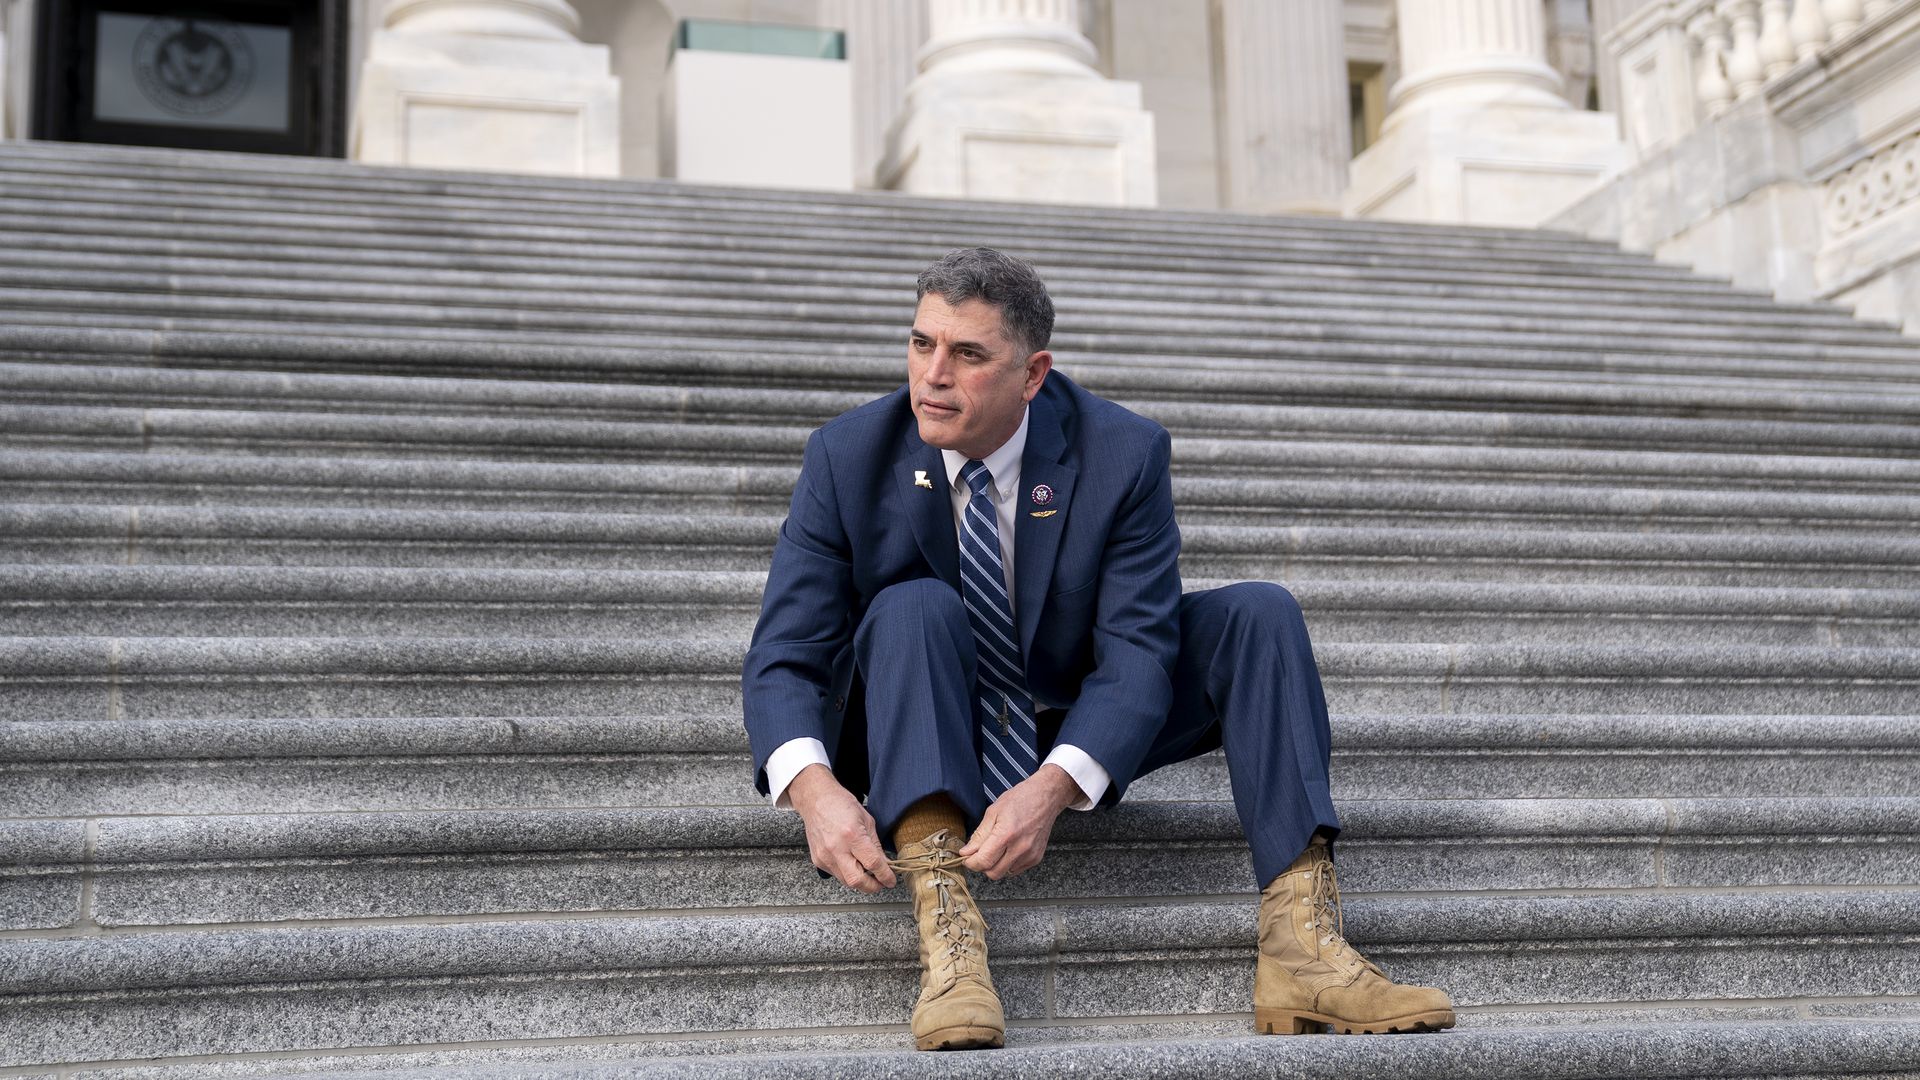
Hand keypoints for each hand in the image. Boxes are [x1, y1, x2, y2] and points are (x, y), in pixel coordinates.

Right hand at [787, 764, 896, 892]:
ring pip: (846, 881)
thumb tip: (885, 864)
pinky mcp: (817, 860)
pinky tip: (851, 864)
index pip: (872, 864)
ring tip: (867, 873)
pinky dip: (847, 873)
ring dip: (860, 881)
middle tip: (881, 883)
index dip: (885, 875)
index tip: (891, 880)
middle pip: (857, 881)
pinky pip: (836, 874)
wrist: (815, 800)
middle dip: (872, 887)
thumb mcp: (867, 820)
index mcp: (852, 835)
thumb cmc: (841, 804)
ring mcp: (824, 856)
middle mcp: (836, 848)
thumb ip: (876, 845)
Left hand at [960, 764, 1080, 880]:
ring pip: (1004, 873)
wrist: (1046, 797)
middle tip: (980, 852)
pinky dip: (1008, 863)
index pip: (983, 861)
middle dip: (982, 865)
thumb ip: (979, 835)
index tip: (966, 857)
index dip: (971, 862)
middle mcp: (1020, 848)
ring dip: (996, 864)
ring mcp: (1030, 855)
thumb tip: (966, 852)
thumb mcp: (993, 811)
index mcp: (1006, 834)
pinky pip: (1015, 870)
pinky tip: (1009, 848)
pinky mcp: (1036, 858)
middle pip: (993, 873)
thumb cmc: (1021, 799)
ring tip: (997, 847)